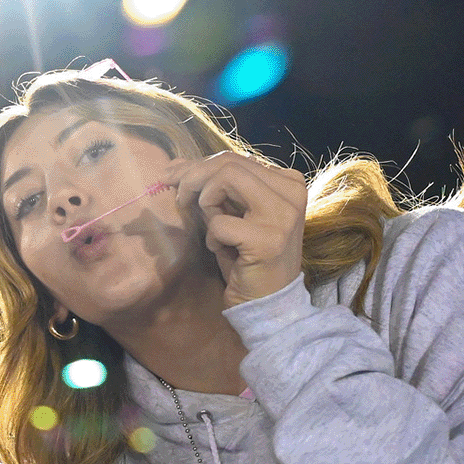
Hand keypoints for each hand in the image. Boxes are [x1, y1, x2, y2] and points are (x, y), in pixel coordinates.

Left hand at [164, 151, 307, 307]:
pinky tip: (226, 252)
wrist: (267, 303)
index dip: (196, 166)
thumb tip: (175, 164)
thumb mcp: (230, 214)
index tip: (170, 178)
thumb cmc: (246, 258)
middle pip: (228, 164)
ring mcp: (283, 214)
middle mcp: (292, 192)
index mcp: (288, 182)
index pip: (234, 159)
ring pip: (226, 179)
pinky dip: (213, 238)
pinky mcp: (268, 239)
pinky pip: (219, 223)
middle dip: (192, 178)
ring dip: (205, 203)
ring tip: (212, 229)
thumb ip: (211, 186)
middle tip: (178, 199)